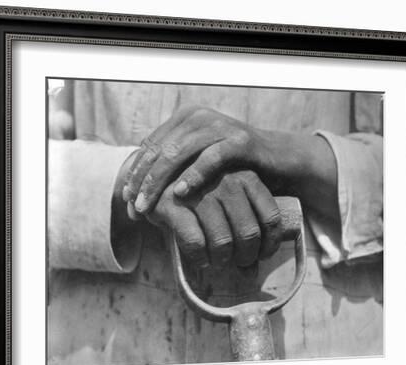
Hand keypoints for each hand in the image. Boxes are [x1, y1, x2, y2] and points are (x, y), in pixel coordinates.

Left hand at [123, 106, 282, 214]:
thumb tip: (137, 192)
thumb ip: (172, 169)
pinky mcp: (239, 141)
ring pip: (178, 153)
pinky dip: (193, 176)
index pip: (150, 146)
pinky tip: (179, 194)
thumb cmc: (233, 169)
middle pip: (160, 149)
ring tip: (147, 206)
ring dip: (159, 182)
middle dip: (143, 180)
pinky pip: (210, 158)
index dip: (136, 172)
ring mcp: (219, 126)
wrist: (279, 162)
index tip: (126, 199)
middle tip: (133, 207)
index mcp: (185, 119)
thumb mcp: (198, 164)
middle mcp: (199, 117)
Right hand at [146, 170, 281, 268]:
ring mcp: (200, 191)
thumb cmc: (198, 194)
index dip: (269, 244)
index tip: (261, 256)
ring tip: (217, 262)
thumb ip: (244, 225)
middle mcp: (226, 180)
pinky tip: (201, 258)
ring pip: (223, 240)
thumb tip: (252, 272)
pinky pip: (195, 242)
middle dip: (244, 257)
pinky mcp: (174, 204)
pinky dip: (200, 257)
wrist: (154, 178)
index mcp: (246, 176)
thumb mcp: (226, 200)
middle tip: (236, 263)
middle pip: (248, 233)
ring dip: (221, 259)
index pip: (271, 217)